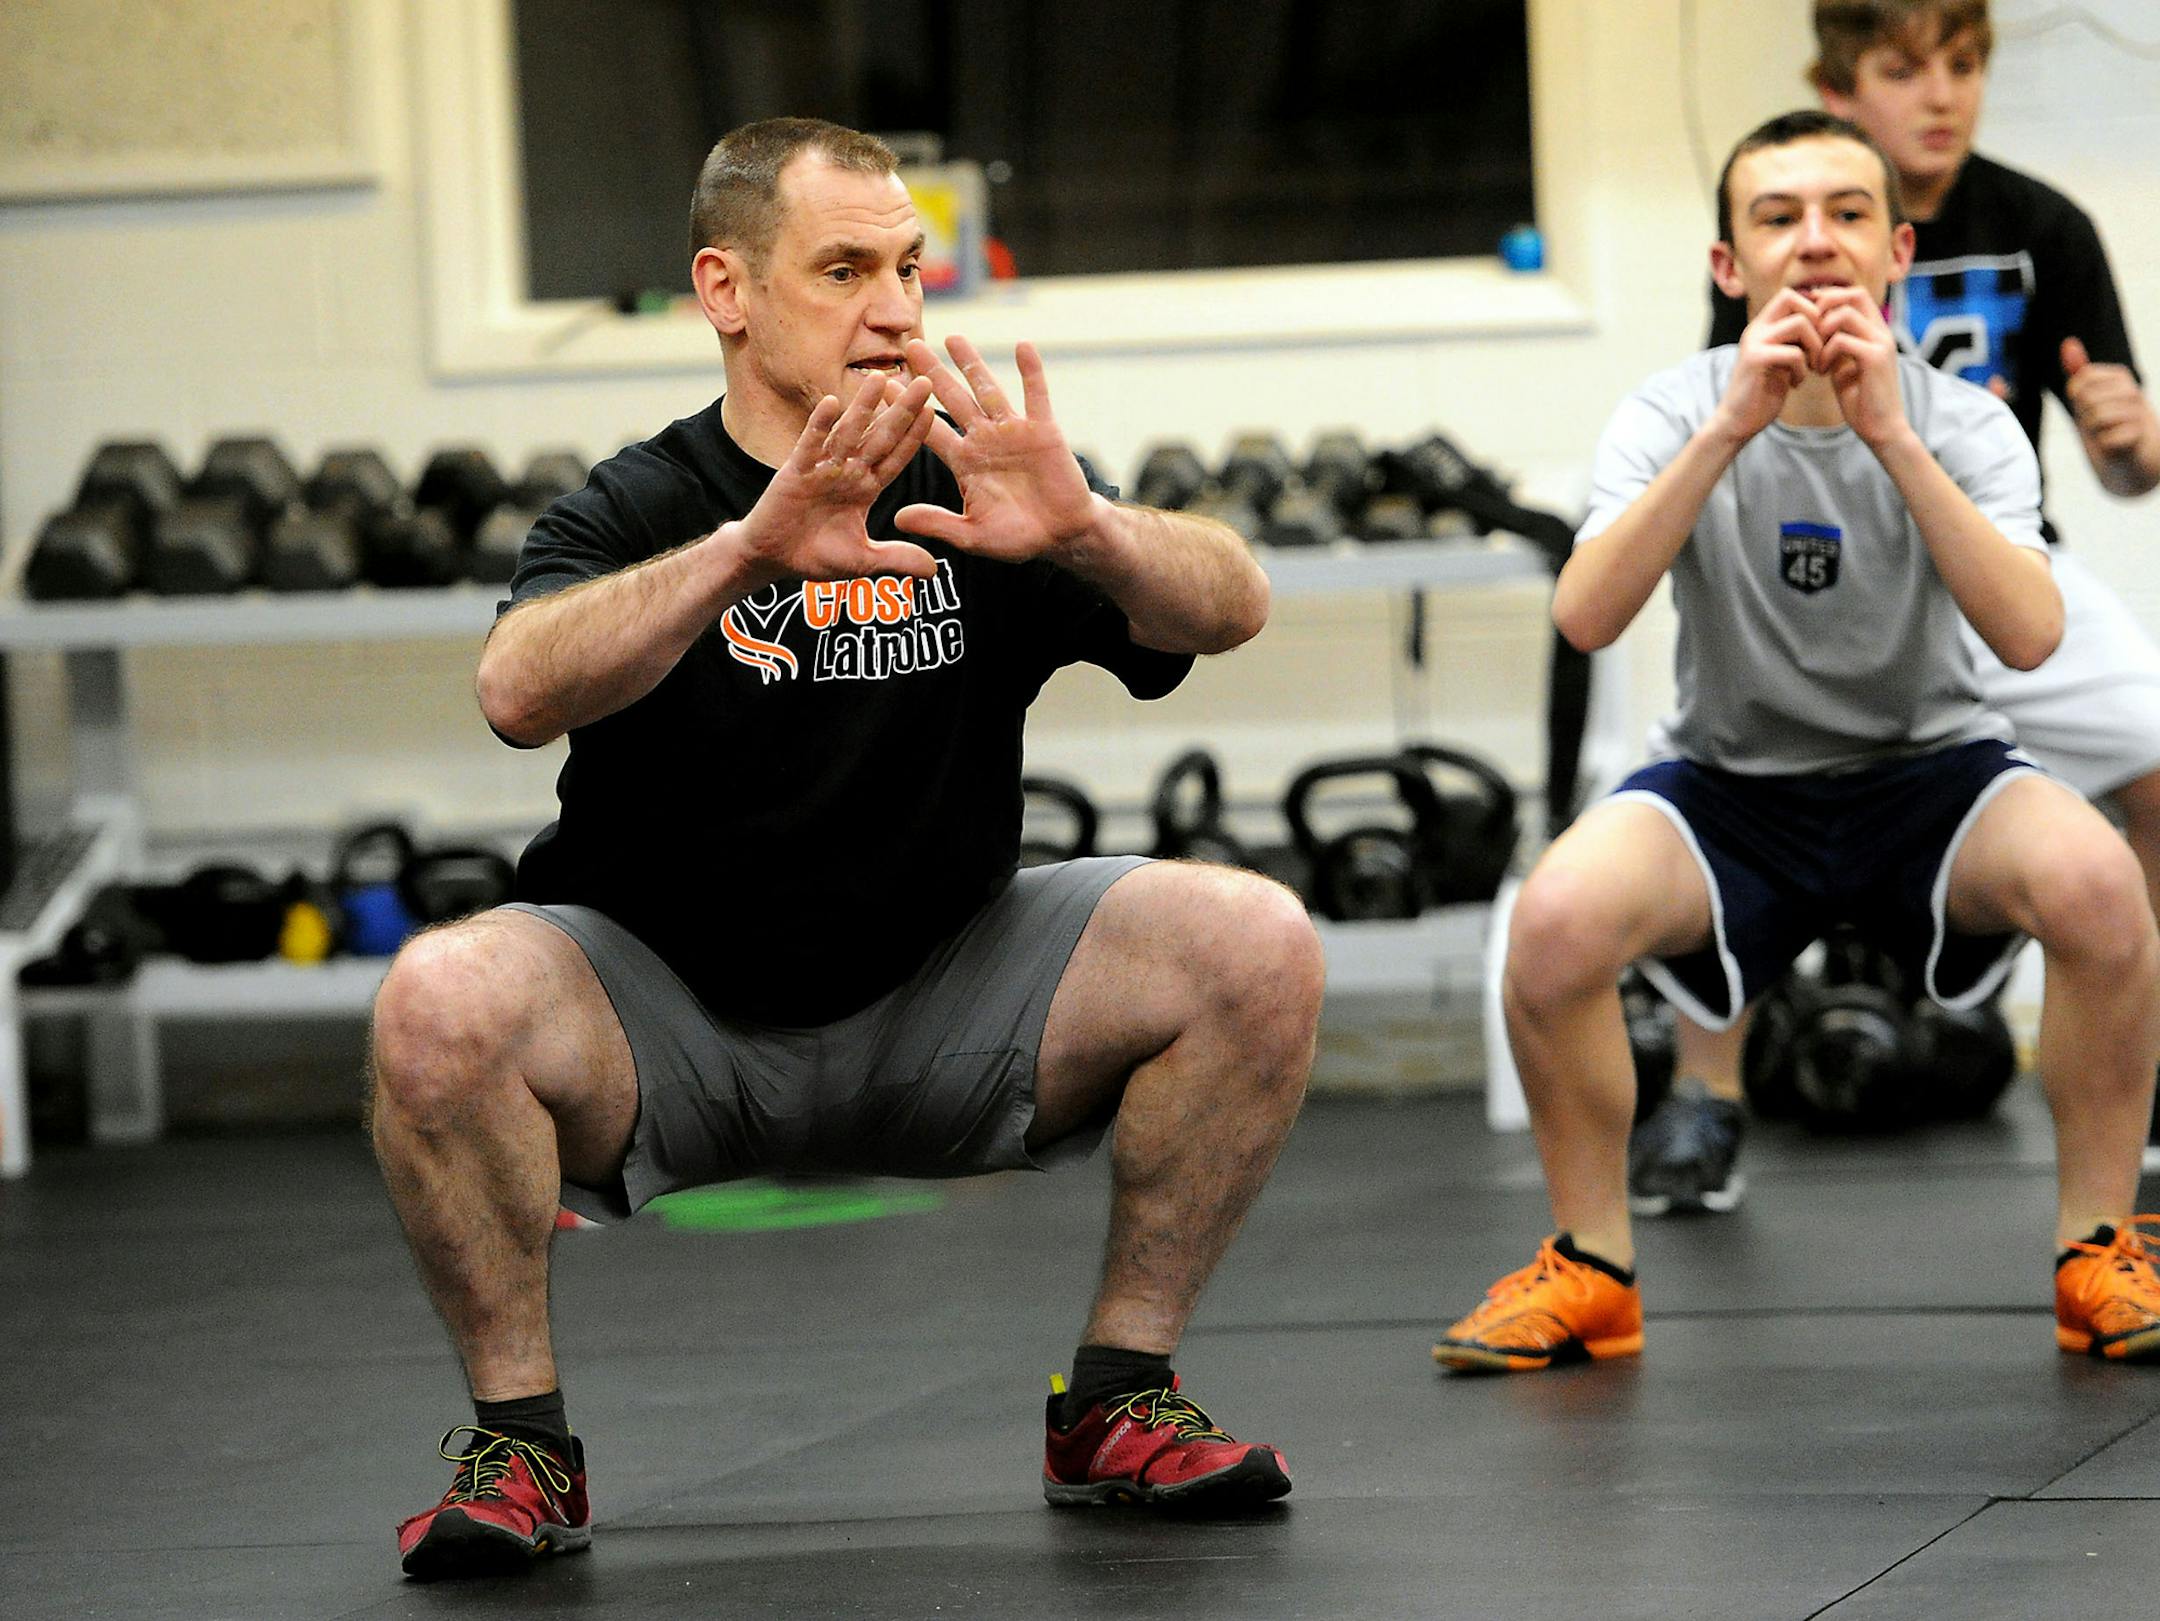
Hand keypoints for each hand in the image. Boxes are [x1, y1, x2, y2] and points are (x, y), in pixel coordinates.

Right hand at [734, 374, 940, 582]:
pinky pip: (809, 445)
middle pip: (880, 437)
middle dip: (902, 411)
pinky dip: (819, 425)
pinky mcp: (795, 472)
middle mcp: (848, 473)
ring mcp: (822, 469)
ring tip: (881, 378)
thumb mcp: (863, 561)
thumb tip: (934, 571)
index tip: (937, 412)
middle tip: (925, 381)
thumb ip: (896, 559)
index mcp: (866, 489)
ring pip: (848, 433)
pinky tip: (831, 403)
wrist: (772, 559)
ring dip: (863, 407)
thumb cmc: (815, 557)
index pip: (896, 458)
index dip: (915, 437)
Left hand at [893, 335, 1099, 560]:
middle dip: (932, 374)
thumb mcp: (973, 536)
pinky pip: (1036, 396)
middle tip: (910, 346)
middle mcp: (984, 440)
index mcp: (964, 462)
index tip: (883, 388)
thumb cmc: (1017, 538)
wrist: (1062, 535)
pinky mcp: (1043, 430)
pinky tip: (1022, 346)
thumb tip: (898, 519)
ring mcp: (1013, 431)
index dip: (907, 411)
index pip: (928, 431)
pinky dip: (1030, 372)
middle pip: (953, 400)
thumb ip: (938, 524)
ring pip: (988, 389)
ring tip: (953, 337)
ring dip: (972, 364)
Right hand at [1715, 288, 1823, 441]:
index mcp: (1761, 327)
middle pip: (1793, 299)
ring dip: (1815, 346)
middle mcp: (1755, 329)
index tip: (1820, 337)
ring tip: (1813, 367)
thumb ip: (1795, 340)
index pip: (1790, 295)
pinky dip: (1802, 369)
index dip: (1812, 309)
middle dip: (1816, 322)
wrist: (1737, 422)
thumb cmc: (1764, 393)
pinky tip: (1797, 383)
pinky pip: (1793, 352)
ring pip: (1799, 323)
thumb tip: (1823, 320)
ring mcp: (1753, 343)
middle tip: (1820, 349)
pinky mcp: (1755, 360)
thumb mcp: (1783, 360)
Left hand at [1815, 285, 1906, 446]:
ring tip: (1814, 357)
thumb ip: (1836, 346)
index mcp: (1876, 332)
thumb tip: (1815, 331)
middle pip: (1854, 295)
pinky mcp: (1875, 359)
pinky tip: (1820, 371)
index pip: (1856, 295)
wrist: (1881, 428)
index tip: (1808, 317)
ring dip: (1820, 333)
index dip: (1830, 297)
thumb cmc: (1861, 400)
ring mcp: (1881, 343)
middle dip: (1824, 306)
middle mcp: (1882, 332)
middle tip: (1807, 332)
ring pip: (1844, 315)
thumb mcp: (1844, 366)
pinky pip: (1842, 340)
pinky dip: (1824, 353)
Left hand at [2062, 337, 2154, 458]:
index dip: (2076, 398)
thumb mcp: (2088, 398)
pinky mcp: (2140, 435)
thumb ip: (2079, 373)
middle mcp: (2133, 390)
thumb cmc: (2108, 427)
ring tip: (2107, 434)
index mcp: (2120, 377)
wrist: (2131, 460)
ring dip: (2095, 433)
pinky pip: (2106, 438)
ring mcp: (2139, 412)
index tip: (2089, 407)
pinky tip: (2116, 445)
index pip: (2080, 380)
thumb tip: (2068, 342)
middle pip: (2086, 398)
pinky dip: (2105, 446)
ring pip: (2095, 418)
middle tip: (2098, 425)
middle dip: (2084, 417)